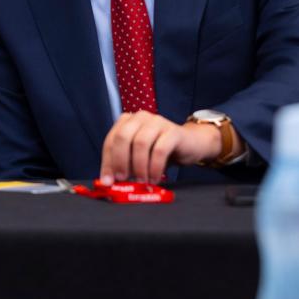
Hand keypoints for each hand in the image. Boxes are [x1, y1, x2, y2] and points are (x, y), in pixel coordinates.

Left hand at [99, 111, 222, 184]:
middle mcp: (140, 117)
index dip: (107, 162)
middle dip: (120, 161)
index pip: (110, 140)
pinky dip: (154, 167)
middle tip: (123, 179)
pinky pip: (160, 150)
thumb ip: (124, 165)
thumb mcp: (138, 157)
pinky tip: (154, 178)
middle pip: (122, 137)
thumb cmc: (160, 151)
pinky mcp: (173, 131)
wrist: (191, 144)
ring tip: (142, 180)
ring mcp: (157, 122)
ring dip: (138, 166)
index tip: (108, 181)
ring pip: (140, 143)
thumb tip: (108, 181)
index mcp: (127, 121)